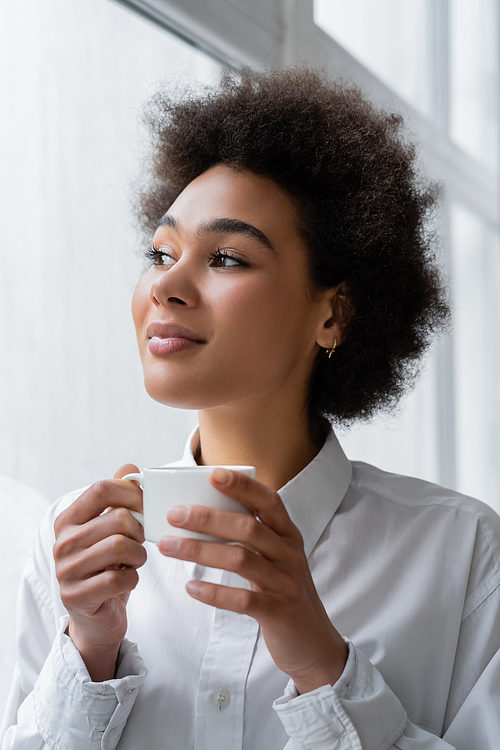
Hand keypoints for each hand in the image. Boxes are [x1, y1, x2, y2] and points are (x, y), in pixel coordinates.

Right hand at [53, 464, 146, 680]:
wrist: (97, 617)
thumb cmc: (107, 567)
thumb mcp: (111, 530)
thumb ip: (118, 498)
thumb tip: (130, 468)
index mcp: (68, 520)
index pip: (101, 488)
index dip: (132, 493)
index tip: (146, 506)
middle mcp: (62, 543)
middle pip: (117, 518)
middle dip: (140, 530)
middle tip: (141, 541)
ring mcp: (66, 570)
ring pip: (121, 546)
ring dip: (139, 555)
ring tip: (135, 561)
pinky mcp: (76, 596)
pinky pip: (120, 577)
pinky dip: (133, 578)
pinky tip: (127, 580)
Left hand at [158, 468, 347, 693]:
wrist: (314, 642)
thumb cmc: (283, 592)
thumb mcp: (275, 559)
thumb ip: (252, 537)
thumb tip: (204, 513)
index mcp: (288, 535)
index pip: (269, 501)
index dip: (243, 486)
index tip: (213, 474)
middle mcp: (290, 554)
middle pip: (249, 528)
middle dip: (209, 518)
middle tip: (175, 514)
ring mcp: (286, 583)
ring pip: (242, 559)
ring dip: (201, 551)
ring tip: (169, 547)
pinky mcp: (279, 612)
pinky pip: (244, 600)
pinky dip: (215, 593)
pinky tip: (191, 588)